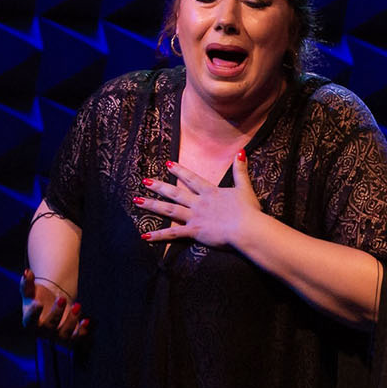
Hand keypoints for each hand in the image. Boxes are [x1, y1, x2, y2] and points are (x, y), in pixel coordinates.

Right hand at [20, 269, 89, 342]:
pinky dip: (82, 331)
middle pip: (49, 326)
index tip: (38, 303)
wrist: (53, 306)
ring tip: (77, 306)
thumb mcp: (31, 291)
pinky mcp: (70, 337)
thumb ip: (27, 283)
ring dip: (71, 320)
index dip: (33, 313)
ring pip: (64, 333)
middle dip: (56, 313)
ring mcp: (57, 335)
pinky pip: (77, 338)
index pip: (30, 320)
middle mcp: (43, 331)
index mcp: (30, 321)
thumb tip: (27, 272)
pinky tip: (87, 320)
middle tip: (62, 298)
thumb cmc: (39, 299)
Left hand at [136, 152, 262, 247]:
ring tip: (137, 201)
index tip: (167, 164)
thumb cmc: (248, 211)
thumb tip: (240, 152)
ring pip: (169, 210)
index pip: (191, 179)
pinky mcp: (195, 232)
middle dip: (159, 186)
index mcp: (211, 193)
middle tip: (144, 181)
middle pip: (175, 193)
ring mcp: (195, 217)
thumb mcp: (245, 188)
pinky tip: (145, 235)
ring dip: (152, 205)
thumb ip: (240, 170)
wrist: (247, 228)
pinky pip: (173, 234)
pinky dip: (159, 235)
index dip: (179, 171)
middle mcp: (199, 203)